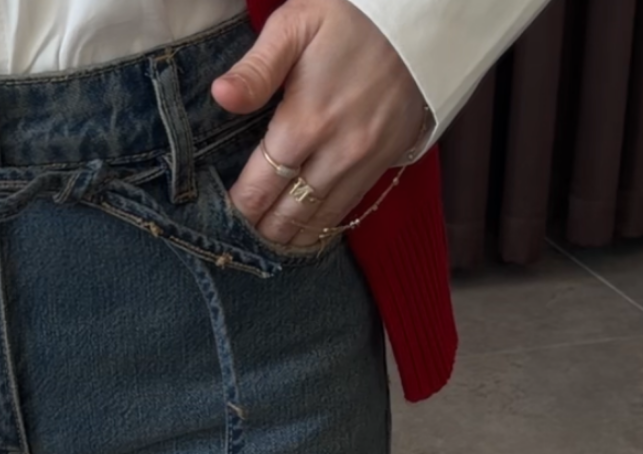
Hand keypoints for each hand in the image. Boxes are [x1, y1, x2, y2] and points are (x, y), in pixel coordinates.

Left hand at [211, 0, 428, 249]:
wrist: (421, 18)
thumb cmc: (352, 16)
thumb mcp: (297, 24)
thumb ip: (257, 68)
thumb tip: (221, 96)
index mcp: (305, 122)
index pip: (260, 188)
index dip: (238, 210)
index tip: (221, 219)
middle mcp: (335, 154)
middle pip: (287, 215)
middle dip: (260, 231)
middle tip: (239, 239)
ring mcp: (364, 163)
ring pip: (318, 221)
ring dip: (290, 236)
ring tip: (267, 242)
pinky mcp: (385, 164)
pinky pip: (347, 209)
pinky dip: (321, 224)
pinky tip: (304, 229)